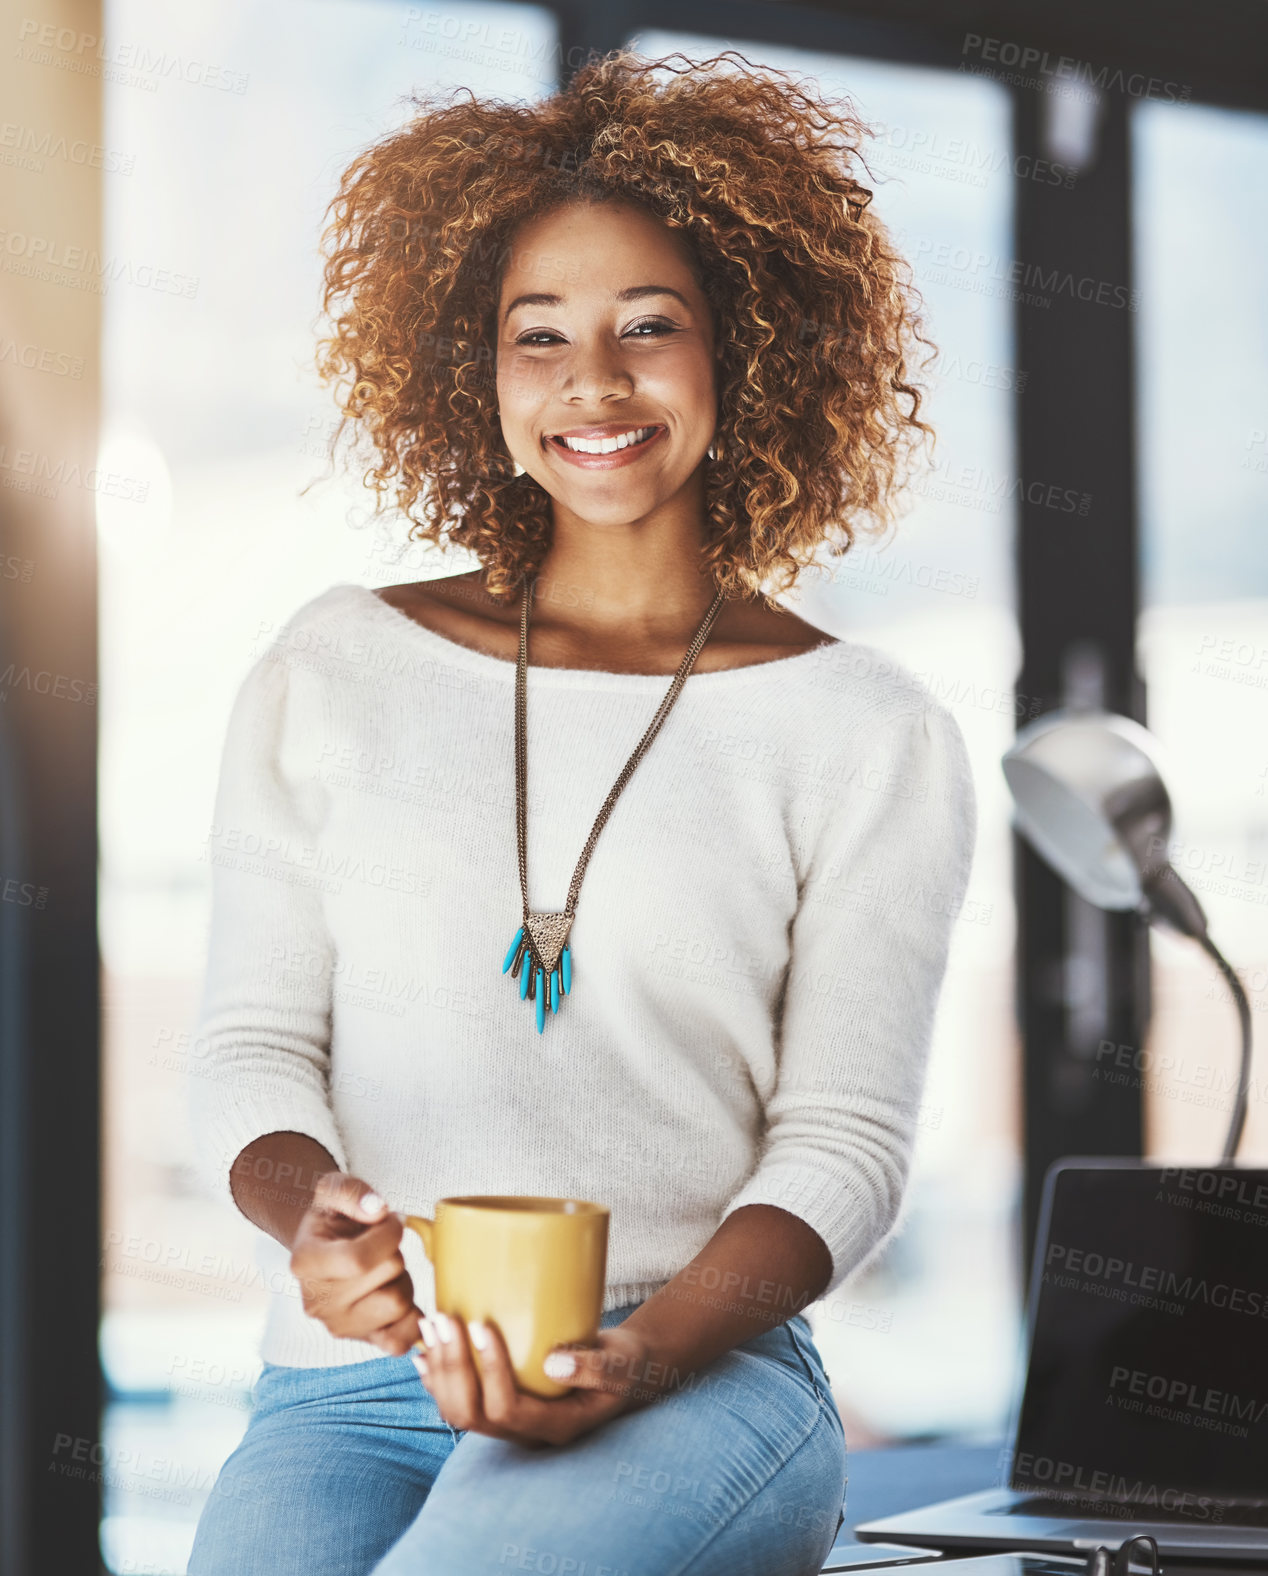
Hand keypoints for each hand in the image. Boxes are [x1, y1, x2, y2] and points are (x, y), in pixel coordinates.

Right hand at [288, 1172, 421, 1355]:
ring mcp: (339, 1326)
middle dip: (396, 1253)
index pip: (358, 1259)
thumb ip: (352, 1191)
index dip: (388, 1234)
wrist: (328, 1245)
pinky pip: (400, 1341)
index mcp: (305, 1263)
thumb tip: (377, 1210)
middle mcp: (316, 1302)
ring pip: (399, 1304)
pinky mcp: (362, 1342)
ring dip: (404, 1280)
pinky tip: (400, 1292)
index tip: (391, 1220)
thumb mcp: (334, 1188)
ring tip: (386, 1269)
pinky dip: (412, 1318)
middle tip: (384, 1246)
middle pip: (386, 1277)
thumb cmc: (334, 1217)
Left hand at [414, 1315, 665, 1446]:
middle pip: (474, 1413)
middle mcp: (526, 1431)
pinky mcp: (500, 1406)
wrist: (623, 1374)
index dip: (490, 1370)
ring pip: (460, 1410)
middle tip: (443, 1319)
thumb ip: (594, 1366)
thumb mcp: (621, 1364)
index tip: (482, 1324)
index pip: (509, 1409)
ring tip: (431, 1324)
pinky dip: (437, 1378)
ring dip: (439, 1369)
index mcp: (556, 1426)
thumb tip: (553, 1361)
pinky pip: (460, 1401)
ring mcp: (510, 1422)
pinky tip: (423, 1353)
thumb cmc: (624, 1365)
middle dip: (452, 1367)